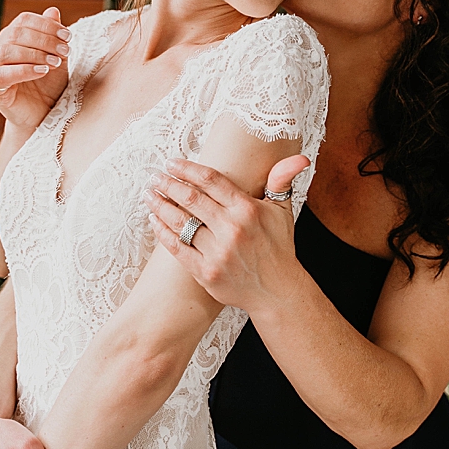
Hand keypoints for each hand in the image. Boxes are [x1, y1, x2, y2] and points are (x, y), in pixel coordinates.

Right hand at [0, 7, 70, 132]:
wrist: (43, 116)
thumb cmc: (48, 86)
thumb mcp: (56, 57)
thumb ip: (53, 36)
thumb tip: (52, 11)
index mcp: (11, 39)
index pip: (23, 20)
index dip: (46, 25)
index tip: (67, 36)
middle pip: (15, 33)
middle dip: (44, 39)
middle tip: (66, 50)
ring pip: (7, 50)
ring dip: (35, 53)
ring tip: (56, 62)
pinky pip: (4, 74)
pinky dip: (25, 70)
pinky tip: (43, 71)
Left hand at [143, 154, 310, 312]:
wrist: (277, 291)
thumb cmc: (278, 247)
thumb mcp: (283, 211)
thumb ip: (282, 181)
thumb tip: (299, 157)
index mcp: (248, 210)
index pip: (211, 180)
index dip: (187, 169)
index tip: (171, 162)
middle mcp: (232, 229)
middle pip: (191, 198)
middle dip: (168, 184)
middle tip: (154, 176)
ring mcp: (218, 252)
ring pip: (180, 222)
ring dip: (160, 205)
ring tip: (149, 195)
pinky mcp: (206, 271)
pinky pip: (177, 247)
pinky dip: (162, 232)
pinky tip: (153, 220)